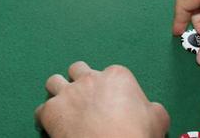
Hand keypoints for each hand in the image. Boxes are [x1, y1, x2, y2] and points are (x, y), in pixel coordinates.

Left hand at [35, 61, 168, 137]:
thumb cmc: (136, 135)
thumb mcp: (158, 119)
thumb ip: (152, 109)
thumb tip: (151, 110)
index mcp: (117, 76)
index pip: (109, 74)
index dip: (109, 89)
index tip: (110, 103)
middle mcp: (90, 79)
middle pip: (77, 70)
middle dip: (79, 82)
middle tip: (85, 101)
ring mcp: (68, 93)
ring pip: (54, 81)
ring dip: (58, 93)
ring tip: (65, 107)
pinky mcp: (51, 112)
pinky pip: (41, 110)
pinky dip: (45, 118)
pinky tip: (52, 127)